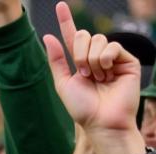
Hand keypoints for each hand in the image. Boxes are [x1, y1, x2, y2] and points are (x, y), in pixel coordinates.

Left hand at [44, 2, 141, 138]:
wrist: (102, 121)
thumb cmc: (82, 108)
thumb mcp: (63, 84)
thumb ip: (56, 60)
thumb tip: (48, 36)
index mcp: (80, 63)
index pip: (73, 37)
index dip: (66, 21)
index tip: (60, 5)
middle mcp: (96, 58)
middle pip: (85, 35)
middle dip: (79, 54)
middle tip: (83, 74)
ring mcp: (112, 58)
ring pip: (98, 40)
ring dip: (91, 61)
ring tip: (97, 79)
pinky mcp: (127, 59)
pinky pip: (112, 46)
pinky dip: (105, 59)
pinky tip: (107, 74)